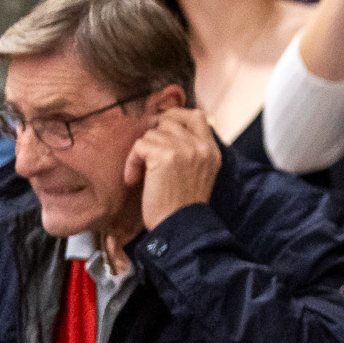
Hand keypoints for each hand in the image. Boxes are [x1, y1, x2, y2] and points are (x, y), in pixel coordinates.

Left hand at [127, 107, 222, 230]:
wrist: (180, 226)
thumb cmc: (183, 206)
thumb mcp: (200, 173)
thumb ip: (192, 151)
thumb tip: (166, 132)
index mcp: (211, 150)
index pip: (196, 116)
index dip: (175, 118)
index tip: (161, 132)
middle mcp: (201, 146)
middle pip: (170, 121)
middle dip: (155, 137)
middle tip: (149, 158)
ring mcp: (184, 148)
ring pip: (152, 133)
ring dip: (142, 153)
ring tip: (143, 175)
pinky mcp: (164, 155)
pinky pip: (139, 145)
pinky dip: (132, 162)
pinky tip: (134, 179)